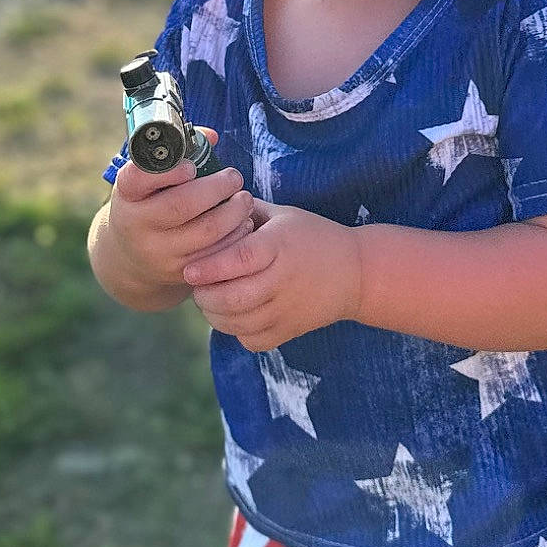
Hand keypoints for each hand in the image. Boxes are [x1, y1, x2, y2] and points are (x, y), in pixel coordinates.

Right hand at [106, 127, 258, 288]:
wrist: (130, 257)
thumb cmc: (146, 204)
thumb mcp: (147, 180)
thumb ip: (177, 154)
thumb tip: (212, 136)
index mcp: (127, 195)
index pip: (138, 179)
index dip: (168, 171)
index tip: (191, 166)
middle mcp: (137, 225)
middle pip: (181, 205)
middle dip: (216, 188)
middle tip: (234, 177)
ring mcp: (158, 251)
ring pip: (205, 232)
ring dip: (233, 213)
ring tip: (244, 199)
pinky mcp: (179, 271)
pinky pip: (215, 254)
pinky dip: (235, 236)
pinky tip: (242, 224)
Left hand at [181, 203, 362, 351]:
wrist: (356, 273)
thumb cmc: (312, 237)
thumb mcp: (282, 215)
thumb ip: (244, 212)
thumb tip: (206, 206)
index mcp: (280, 245)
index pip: (240, 259)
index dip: (211, 266)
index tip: (189, 270)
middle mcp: (284, 280)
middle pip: (233, 297)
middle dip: (205, 295)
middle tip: (197, 286)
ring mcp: (288, 309)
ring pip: (238, 323)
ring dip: (214, 315)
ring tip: (209, 300)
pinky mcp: (290, 331)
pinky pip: (252, 340)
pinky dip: (236, 331)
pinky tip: (235, 316)